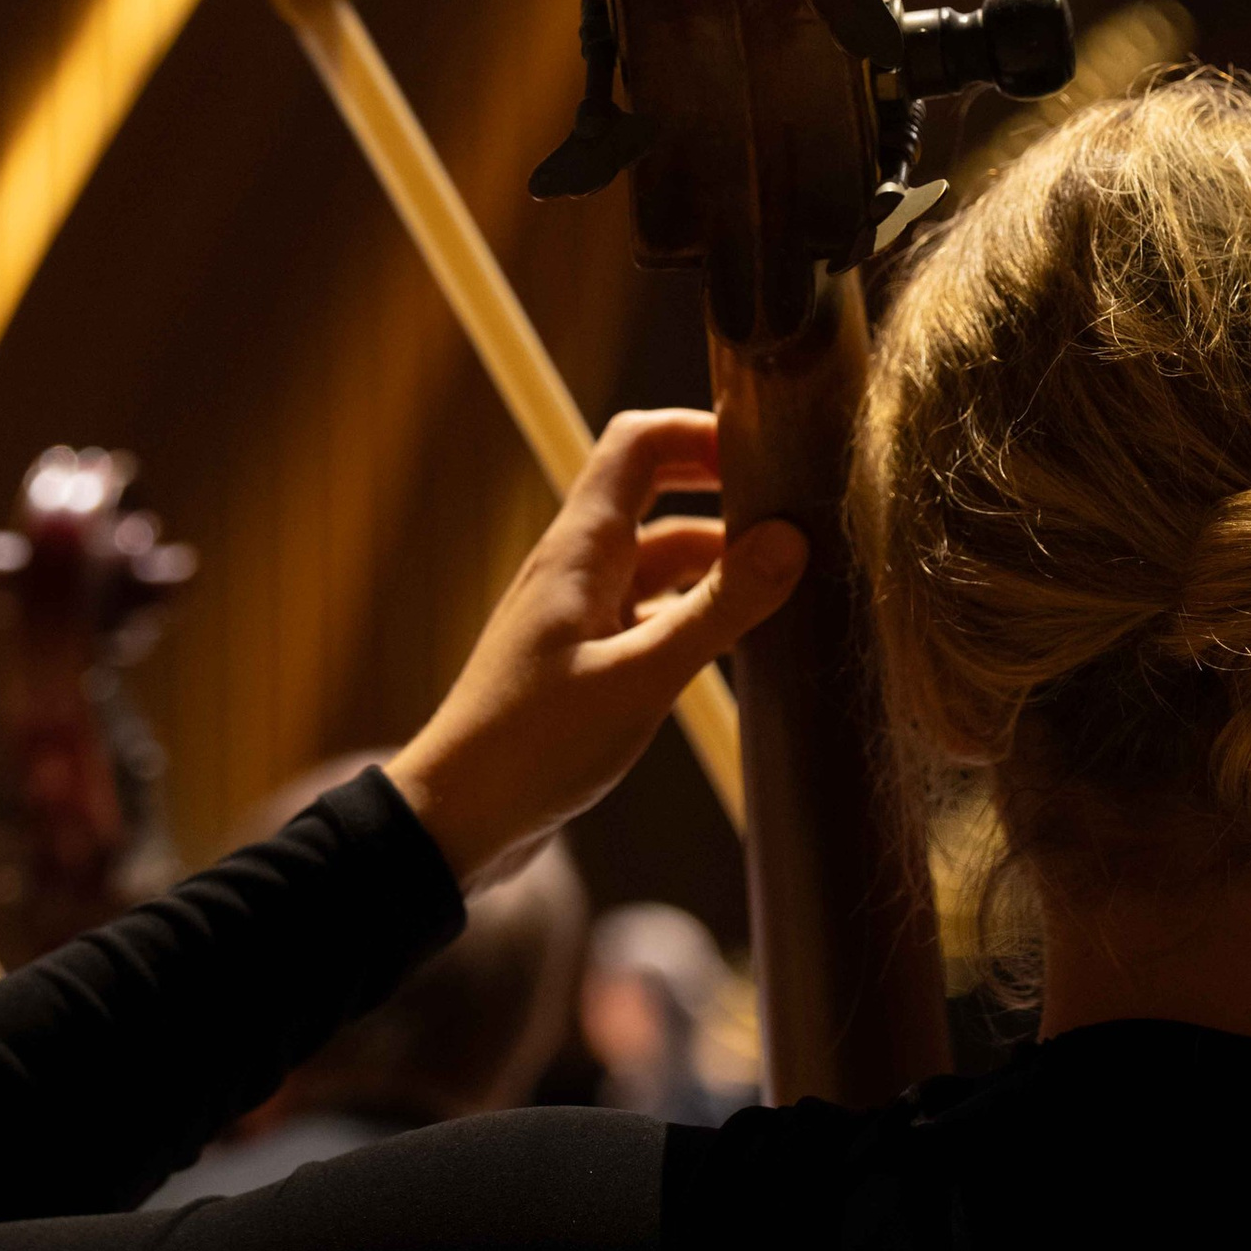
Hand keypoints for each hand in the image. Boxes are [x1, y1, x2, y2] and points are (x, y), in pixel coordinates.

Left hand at [386, 410, 803, 880]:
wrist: (457, 819)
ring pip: (660, 561)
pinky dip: (696, 615)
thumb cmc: (533, 746)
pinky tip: (739, 645)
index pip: (638, 444)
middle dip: (722, 493)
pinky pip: (651, 613)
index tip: (766, 450)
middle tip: (793, 514)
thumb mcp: (640, 678)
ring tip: (788, 584)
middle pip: (656, 494)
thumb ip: (716, 610)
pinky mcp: (585, 659)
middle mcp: (579, 569)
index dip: (700, 431)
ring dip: (717, 564)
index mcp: (580, 551)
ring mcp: (580, 613)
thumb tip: (788, 540)